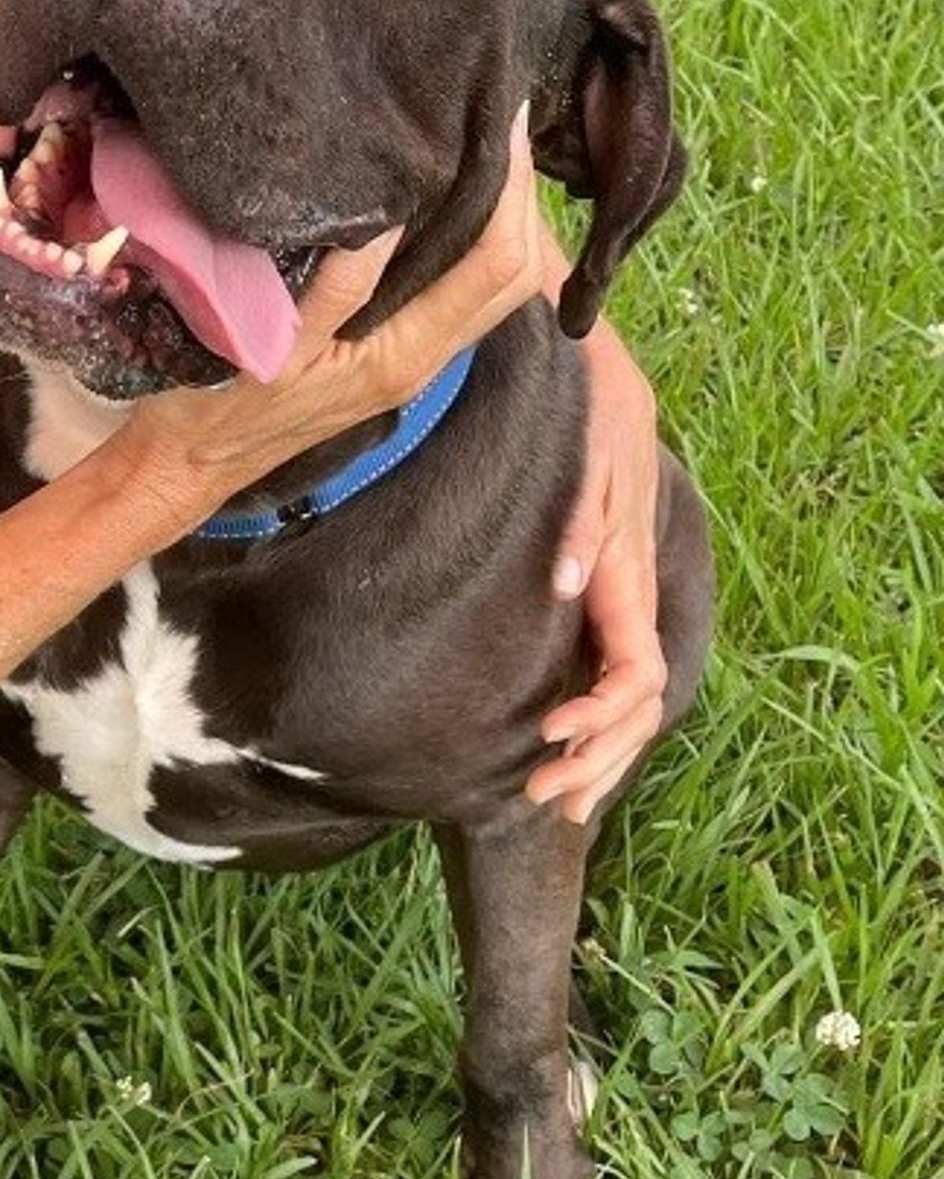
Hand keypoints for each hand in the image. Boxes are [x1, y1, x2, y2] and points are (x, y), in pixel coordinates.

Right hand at [128, 107, 543, 514]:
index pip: (497, 266)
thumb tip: (391, 216)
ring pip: (492, 285)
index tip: (503, 121)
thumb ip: (336, 289)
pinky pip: (454, 290)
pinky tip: (441, 203)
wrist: (188, 462)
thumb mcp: (271, 345)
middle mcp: (422, 359)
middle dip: (523, 197)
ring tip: (481, 150)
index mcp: (405, 356)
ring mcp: (408, 358)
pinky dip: (469, 242)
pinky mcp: (386, 351)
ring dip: (503, 218)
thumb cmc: (216, 408)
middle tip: (502, 122)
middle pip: (516, 274)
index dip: (514, 192)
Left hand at [524, 317, 666, 823]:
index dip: (601, 717)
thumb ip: (580, 525)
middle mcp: (628, 600)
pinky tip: (564, 752)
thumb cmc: (594, 416)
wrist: (600, 380)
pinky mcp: (597, 594)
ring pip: (626, 702)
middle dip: (597, 760)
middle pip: (634, 707)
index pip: (636, 675)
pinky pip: (607, 676)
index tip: (552, 737)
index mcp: (627, 579)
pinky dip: (592, 723)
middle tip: (543, 798)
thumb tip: (567, 583)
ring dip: (597, 755)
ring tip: (551, 799)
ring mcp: (616, 602)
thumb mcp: (590, 458)